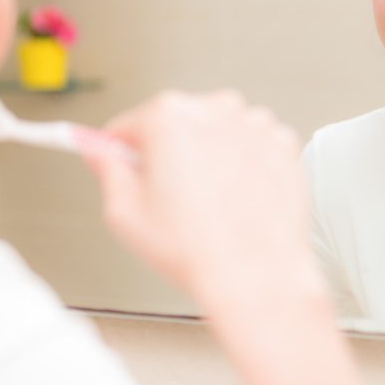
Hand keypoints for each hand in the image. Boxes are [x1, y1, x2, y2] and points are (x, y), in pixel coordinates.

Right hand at [83, 91, 317, 306]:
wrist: (255, 274)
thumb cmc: (196, 249)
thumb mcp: (125, 212)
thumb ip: (107, 170)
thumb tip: (101, 153)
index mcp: (170, 117)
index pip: (130, 125)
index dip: (122, 150)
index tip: (122, 160)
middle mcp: (216, 109)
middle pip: (178, 123)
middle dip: (170, 152)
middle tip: (169, 197)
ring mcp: (255, 124)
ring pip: (218, 132)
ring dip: (210, 155)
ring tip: (208, 202)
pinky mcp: (284, 142)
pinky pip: (253, 145)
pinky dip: (245, 164)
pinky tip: (237, 196)